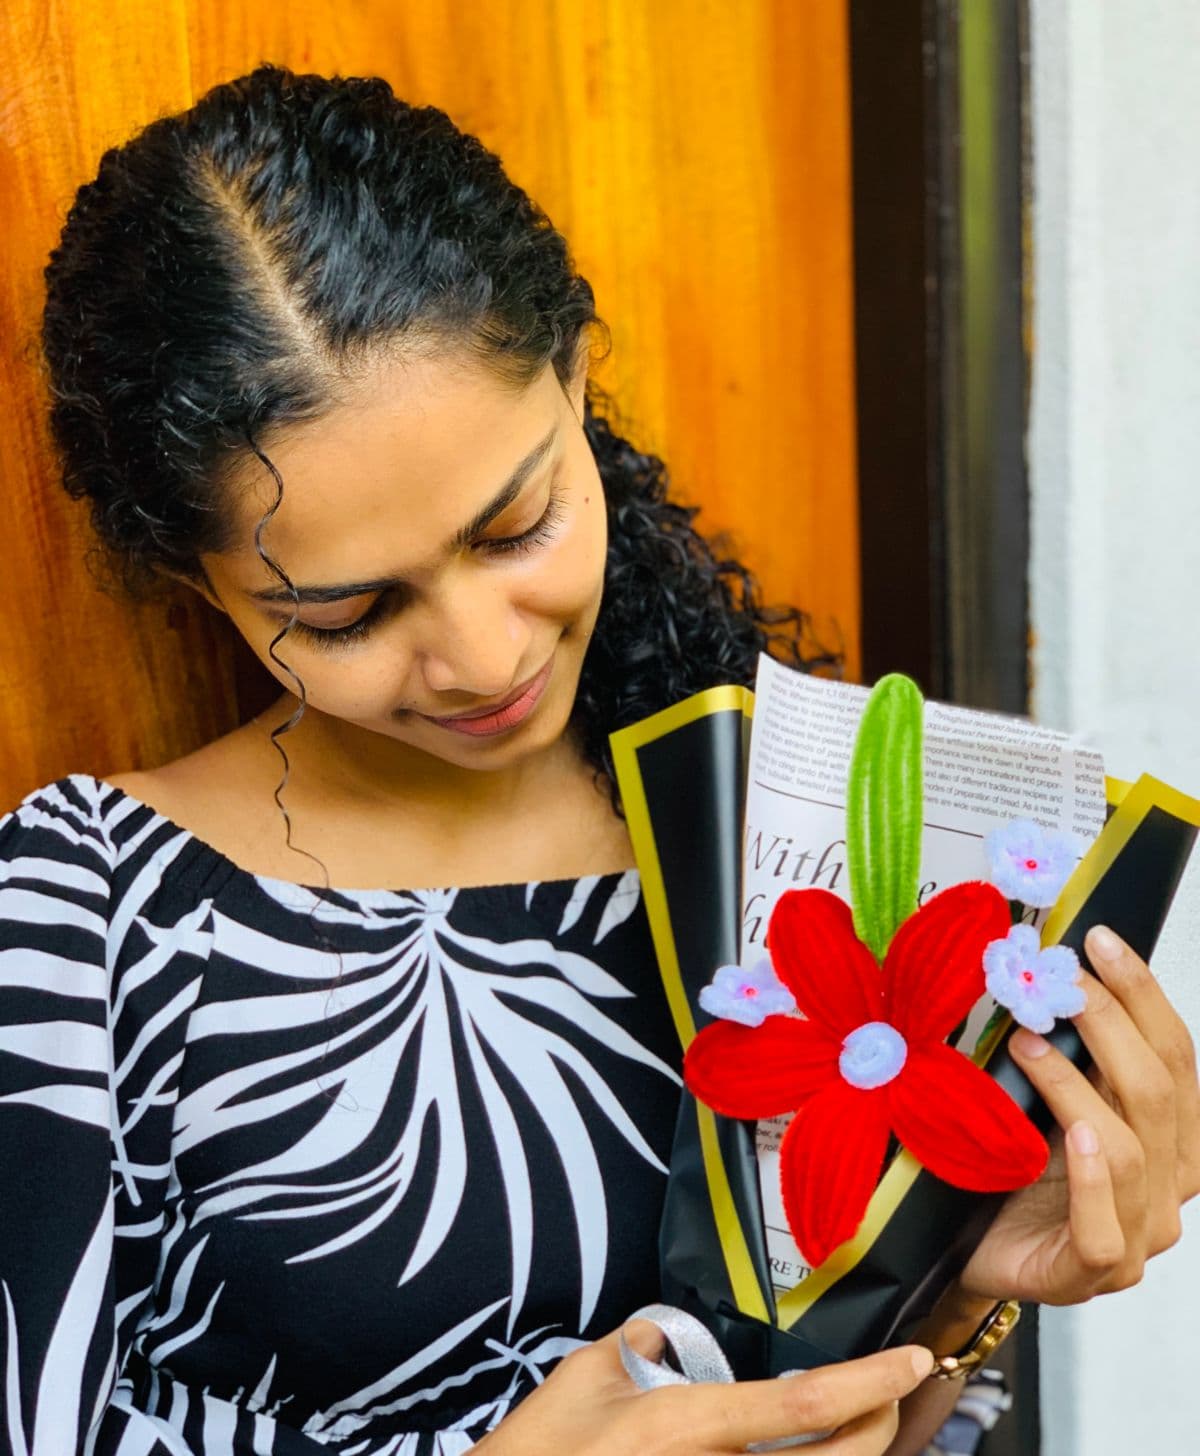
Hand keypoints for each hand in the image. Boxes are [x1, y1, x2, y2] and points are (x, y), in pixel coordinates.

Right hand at [473, 1321, 934, 1454]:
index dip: (869, 1382)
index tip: (914, 1359)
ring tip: (865, 1420)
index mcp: (688, 1427)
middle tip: (898, 1390)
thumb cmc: (539, 1451)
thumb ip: (639, 1343)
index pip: (804, 1405)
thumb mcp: (586, 1374)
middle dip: (883, 1426)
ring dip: (852, 1454)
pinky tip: (814, 1446)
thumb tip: (668, 1336)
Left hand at [959, 925, 1199, 1304]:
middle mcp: (1167, 1185)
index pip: (1175, 1056)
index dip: (1142, 994)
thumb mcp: (1048, 1100)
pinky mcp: (1091, 1273)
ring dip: (1076, 1087)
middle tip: (1058, 982)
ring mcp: (1136, 1236)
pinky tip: (1073, 1138)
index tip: (1099, 941)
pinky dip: (1092, 1179)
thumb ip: (1069, 1054)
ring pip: (1131, 1151)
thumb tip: (1052, 973)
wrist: (970, 1249)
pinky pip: (1105, 1230)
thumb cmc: (1014, 1170)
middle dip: (1110, 1023)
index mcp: (1169, 1137)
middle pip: (1159, 1093)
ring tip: (1028, 1045)